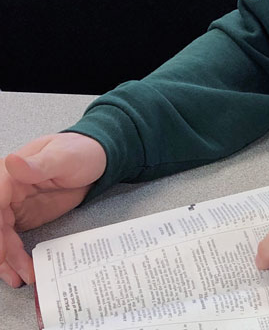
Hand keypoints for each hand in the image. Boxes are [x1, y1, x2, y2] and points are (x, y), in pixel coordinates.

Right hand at [0, 133, 105, 287]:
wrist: (98, 159)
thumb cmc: (81, 152)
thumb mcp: (64, 157)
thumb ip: (39, 164)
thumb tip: (12, 162)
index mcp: (10, 175)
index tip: (1, 247)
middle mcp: (7, 192)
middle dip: (2, 250)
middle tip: (13, 270)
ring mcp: (13, 207)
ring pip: (2, 237)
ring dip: (7, 260)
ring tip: (19, 278)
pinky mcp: (23, 218)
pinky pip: (12, 241)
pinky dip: (15, 258)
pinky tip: (22, 271)